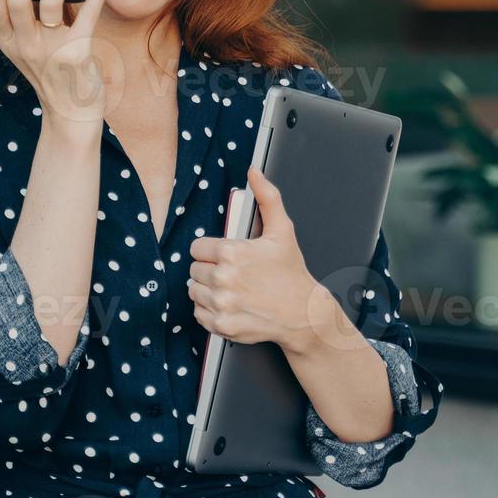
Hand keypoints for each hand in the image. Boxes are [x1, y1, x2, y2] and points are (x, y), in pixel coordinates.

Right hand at [0, 0, 110, 128]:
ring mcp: (51, 52)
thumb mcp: (19, 52)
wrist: (71, 114)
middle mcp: (26, 47)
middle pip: (19, 2)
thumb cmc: (48, 73)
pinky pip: (86, 19)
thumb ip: (5, 24)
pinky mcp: (77, 56)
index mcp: (10, 43)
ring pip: (51, 5)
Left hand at [187, 165, 335, 351]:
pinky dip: (210, 311)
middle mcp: (224, 279)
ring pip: (194, 291)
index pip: (197, 248)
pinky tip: (230, 304)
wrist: (303, 313)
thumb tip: (254, 173)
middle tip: (232, 273)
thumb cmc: (291, 273)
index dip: (212, 250)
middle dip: (210, 269)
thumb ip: (267, 197)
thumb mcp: (282, 231)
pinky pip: (198, 314)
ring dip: (208, 290)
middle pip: (194, 269)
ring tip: (231, 289)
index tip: (225, 256)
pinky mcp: (221, 325)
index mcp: (233, 253)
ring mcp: (222, 304)